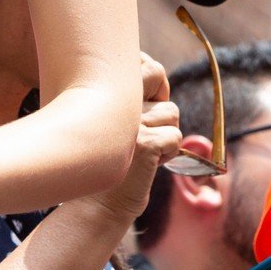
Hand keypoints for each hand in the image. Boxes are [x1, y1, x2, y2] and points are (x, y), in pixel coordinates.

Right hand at [86, 52, 181, 224]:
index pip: (147, 66)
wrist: (95, 203)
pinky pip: (175, 138)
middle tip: (146, 127)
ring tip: (139, 149)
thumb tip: (151, 68)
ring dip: (164, 133)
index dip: (154, 80)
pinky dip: (168, 154)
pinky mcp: (145, 144)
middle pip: (161, 85)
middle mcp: (114, 101)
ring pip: (172, 113)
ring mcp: (129, 122)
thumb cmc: (102, 158)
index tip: (147, 97)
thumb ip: (126, 95)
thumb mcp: (107, 118)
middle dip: (161, 105)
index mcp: (102, 89)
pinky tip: (146, 162)